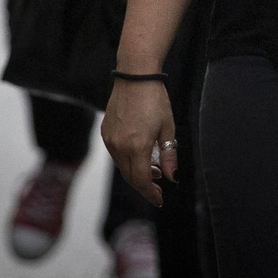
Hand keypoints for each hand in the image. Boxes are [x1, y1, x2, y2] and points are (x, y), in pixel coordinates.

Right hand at [102, 78, 176, 206]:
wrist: (135, 77)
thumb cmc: (155, 100)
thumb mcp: (168, 128)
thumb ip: (169, 155)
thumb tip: (172, 177)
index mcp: (137, 147)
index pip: (142, 180)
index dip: (151, 193)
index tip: (160, 200)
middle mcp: (119, 146)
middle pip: (130, 176)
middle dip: (145, 185)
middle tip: (159, 187)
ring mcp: (110, 140)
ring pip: (122, 166)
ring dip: (136, 172)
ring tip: (154, 169)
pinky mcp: (105, 133)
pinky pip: (116, 154)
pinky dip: (127, 160)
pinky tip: (140, 155)